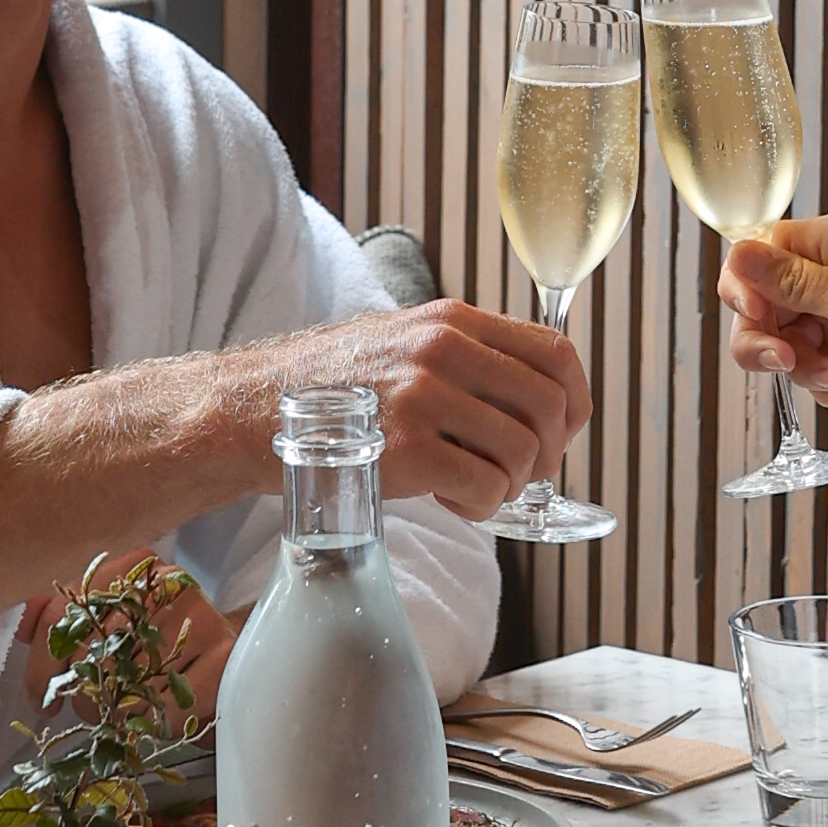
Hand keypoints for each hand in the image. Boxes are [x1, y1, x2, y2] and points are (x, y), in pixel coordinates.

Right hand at [260, 303, 584, 521]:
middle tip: (519, 475)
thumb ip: (467, 359)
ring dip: (510, 484)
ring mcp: (424, 399)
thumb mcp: (403, 342)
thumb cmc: (331, 386)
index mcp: (452, 321)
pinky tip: (452, 499)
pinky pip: (486, 487)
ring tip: (474, 487)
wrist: (252, 409)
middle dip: (547, 453)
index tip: (562, 432)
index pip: (556, 353)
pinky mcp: (406, 451)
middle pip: (549, 407)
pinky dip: (482, 505)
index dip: (575, 402)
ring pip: (523, 452)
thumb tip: (537, 402)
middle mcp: (444, 350)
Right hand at [719, 216, 827, 402]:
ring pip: (793, 344)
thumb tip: (736, 252)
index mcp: (825, 243)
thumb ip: (790, 283)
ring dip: (810, 370)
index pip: (754, 260)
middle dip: (775, 346)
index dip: (746, 297)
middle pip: (766, 310)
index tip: (763, 325)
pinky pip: (823, 365)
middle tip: (793, 364)